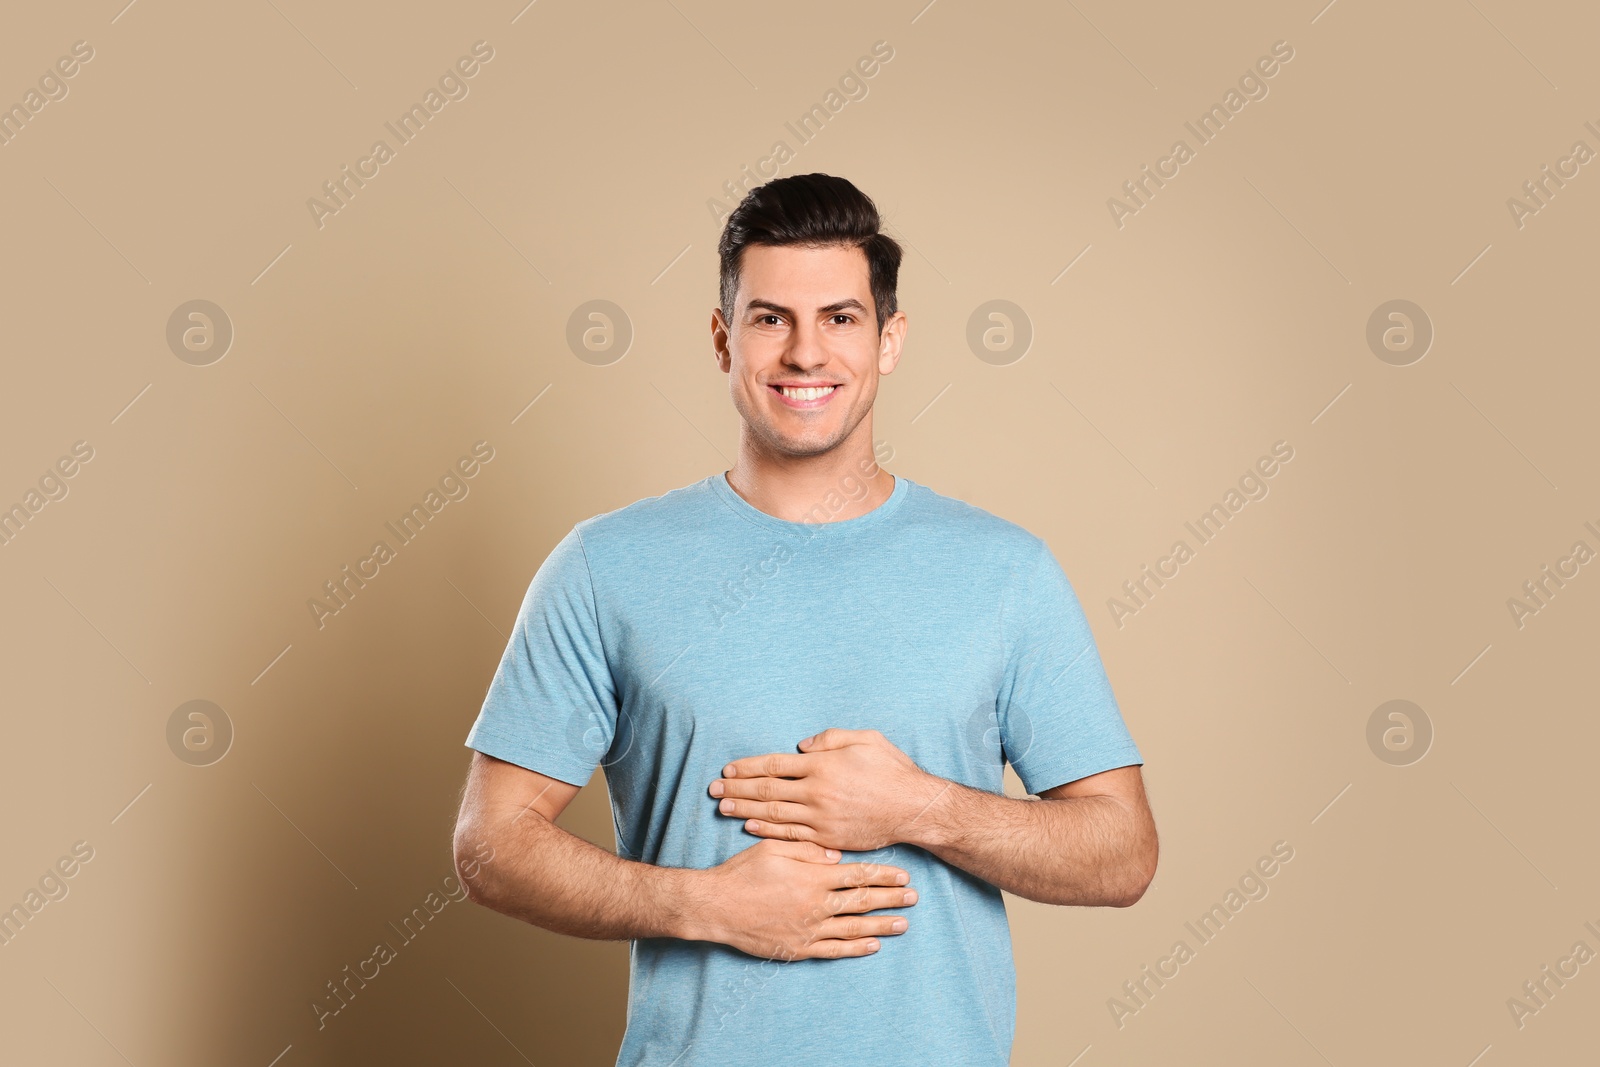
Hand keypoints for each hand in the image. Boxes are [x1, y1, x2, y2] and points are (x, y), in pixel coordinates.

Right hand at [689, 838, 916, 959]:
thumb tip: (836, 855)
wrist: (717, 906)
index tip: (903, 875)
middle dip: (891, 898)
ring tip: (903, 922)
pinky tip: (873, 945)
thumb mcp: (774, 847)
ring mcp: (809, 929)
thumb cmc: (743, 872)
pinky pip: (834, 950)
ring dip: (882, 924)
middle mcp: (817, 904)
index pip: (857, 874)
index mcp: (813, 876)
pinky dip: (856, 948)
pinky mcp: (799, 948)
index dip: (883, 875)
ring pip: (854, 927)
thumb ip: (807, 849)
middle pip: (863, 901)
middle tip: (914, 897)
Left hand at [710, 728, 946, 851]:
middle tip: (712, 790)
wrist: (915, 809)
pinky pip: (791, 835)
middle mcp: (816, 792)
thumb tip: (800, 746)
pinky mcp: (828, 839)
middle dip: (736, 789)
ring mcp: (821, 818)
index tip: (727, 770)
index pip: (774, 765)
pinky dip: (767, 831)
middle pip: (766, 790)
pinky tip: (750, 827)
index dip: (747, 768)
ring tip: (722, 808)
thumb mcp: (865, 739)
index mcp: (822, 766)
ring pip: (773, 814)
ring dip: (744, 810)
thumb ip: (830, 738)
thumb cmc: (892, 770)